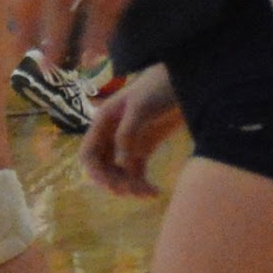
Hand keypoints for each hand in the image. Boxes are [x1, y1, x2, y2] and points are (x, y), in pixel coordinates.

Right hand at [84, 66, 183, 200]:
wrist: (184, 80)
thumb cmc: (157, 87)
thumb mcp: (140, 107)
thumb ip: (128, 134)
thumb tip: (122, 164)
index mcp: (104, 121)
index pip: (88, 153)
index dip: (95, 173)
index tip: (112, 187)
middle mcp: (112, 133)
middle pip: (103, 167)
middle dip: (114, 182)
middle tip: (132, 192)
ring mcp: (129, 141)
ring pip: (120, 172)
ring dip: (130, 186)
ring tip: (148, 193)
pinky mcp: (145, 146)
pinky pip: (137, 171)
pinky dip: (143, 183)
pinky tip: (155, 191)